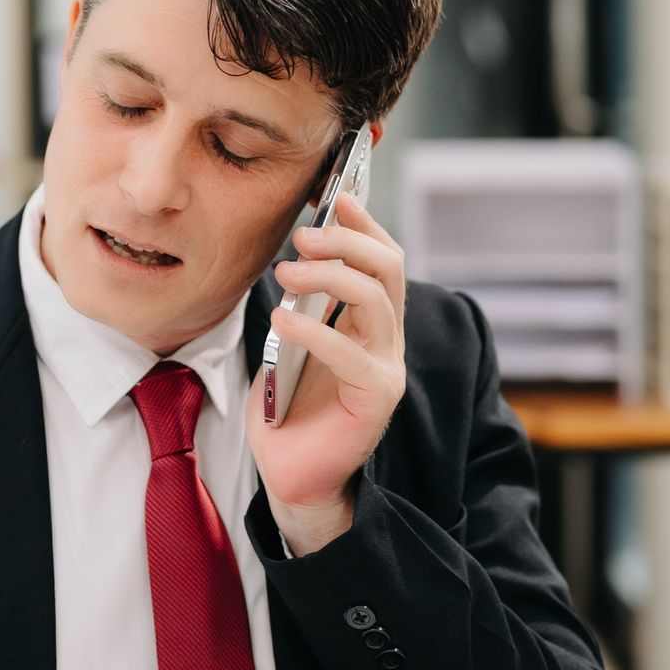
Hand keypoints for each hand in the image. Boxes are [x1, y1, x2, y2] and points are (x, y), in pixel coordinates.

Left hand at [245, 194, 407, 555]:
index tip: (336, 196)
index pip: (383, 259)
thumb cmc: (286, 407)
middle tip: (303, 234)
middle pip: (388, 270)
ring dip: (330, 275)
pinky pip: (352, 353)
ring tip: (286, 272)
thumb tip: (295, 253)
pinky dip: (314, 329)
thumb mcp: (288, 340)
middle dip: (348, 241)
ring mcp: (387, 369)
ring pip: (376, 300)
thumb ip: (300, 301)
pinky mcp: (376, 399)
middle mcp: (387, 341)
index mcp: (371, 322)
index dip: (365, 224)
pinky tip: (281, 320)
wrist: (290, 474)